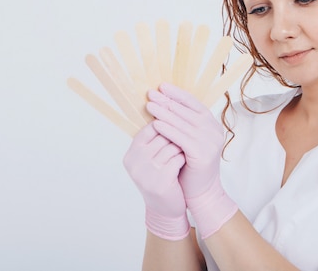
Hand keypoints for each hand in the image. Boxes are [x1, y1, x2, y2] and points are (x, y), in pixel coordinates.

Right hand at [123, 122, 189, 239]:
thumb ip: (155, 139)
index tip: (179, 123)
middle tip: (186, 136)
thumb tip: (167, 109)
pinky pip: (177, 160)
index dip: (167, 124)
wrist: (165, 209)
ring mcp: (146, 173)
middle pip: (161, 135)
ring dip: (181, 147)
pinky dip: (184, 159)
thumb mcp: (152, 159)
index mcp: (131, 154)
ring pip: (171, 146)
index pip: (150, 128)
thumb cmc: (162, 177)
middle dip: (176, 135)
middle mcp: (135, 162)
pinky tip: (185, 161)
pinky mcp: (160, 182)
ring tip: (185, 149)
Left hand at [146, 83, 237, 238]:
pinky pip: (182, 137)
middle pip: (188, 111)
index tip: (162, 86)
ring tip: (150, 106)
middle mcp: (214, 131)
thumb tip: (163, 104)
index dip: (178, 94)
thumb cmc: (190, 166)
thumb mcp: (188, 141)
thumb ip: (182, 124)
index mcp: (212, 125)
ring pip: (183, 123)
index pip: (194, 104)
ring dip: (165, 113)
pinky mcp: (203, 153)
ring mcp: (211, 142)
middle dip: (168, 101)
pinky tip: (155, 124)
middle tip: (151, 93)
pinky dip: (168, 129)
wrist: (201, 192)